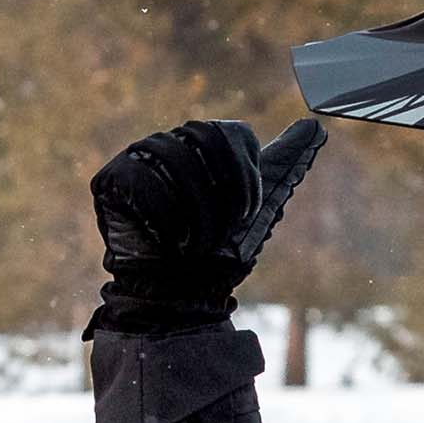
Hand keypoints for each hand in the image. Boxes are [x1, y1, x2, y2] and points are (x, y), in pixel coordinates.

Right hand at [90, 116, 327, 314]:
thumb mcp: (259, 207)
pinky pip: (143, 182)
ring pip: (176, 158)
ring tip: (195, 243)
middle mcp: (171, 142)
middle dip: (225, 191)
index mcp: (205, 143)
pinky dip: (164, 219)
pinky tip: (168, 242)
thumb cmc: (218, 254)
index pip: (233, 133)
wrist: (180, 297)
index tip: (247, 214)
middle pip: (205, 137)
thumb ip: (284, 162)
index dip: (247, 177)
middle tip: (226, 229)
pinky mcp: (109, 180)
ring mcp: (137, 157)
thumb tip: (314, 125)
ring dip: (197, 210)